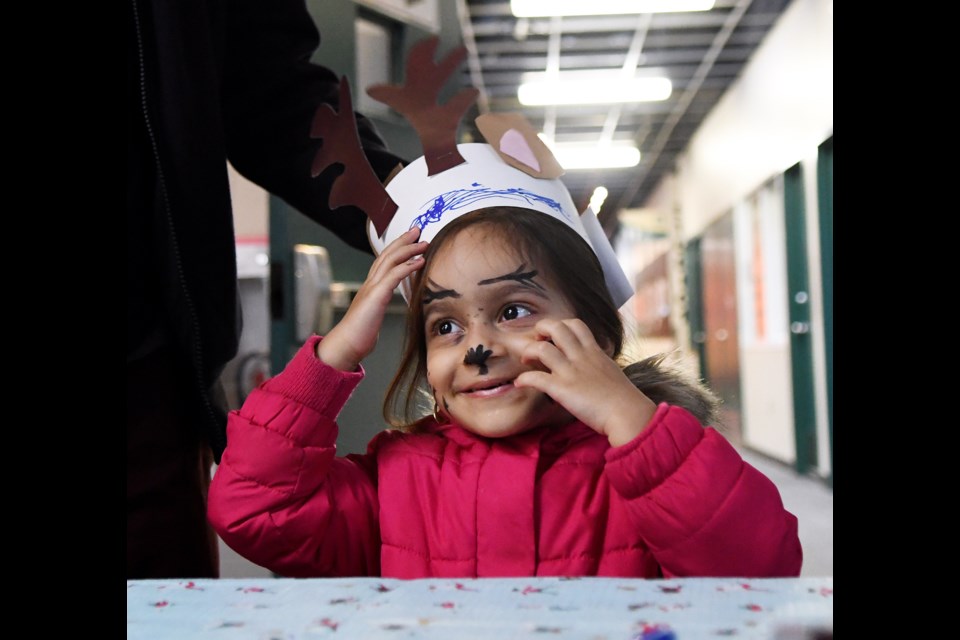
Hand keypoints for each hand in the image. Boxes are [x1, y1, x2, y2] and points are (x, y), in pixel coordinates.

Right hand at [316, 227, 426, 370]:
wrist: (346, 345)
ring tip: (423, 242)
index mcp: (370, 287)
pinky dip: (408, 266)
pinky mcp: (376, 296)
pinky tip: (420, 261)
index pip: (384, 260)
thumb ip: (381, 304)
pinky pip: (394, 276)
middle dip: (403, 240)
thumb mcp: (373, 315)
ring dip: (408, 249)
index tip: (411, 239)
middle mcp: (370, 283)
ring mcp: (372, 288)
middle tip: (417, 229)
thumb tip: (388, 304)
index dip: (397, 248)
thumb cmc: (360, 334)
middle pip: (387, 254)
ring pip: (390, 260)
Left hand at [513, 318, 657, 446]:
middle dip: (541, 329)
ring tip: (526, 361)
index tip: (553, 336)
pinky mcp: (562, 389)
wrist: (628, 414)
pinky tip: (519, 383)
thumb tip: (594, 368)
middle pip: (556, 327)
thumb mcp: (612, 372)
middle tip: (536, 341)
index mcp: (594, 351)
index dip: (560, 325)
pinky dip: (523, 379)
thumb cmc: (624, 399)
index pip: (576, 324)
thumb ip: (599, 365)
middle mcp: (581, 357)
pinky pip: (535, 378)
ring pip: (541, 349)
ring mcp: (571, 372)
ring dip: (528, 352)